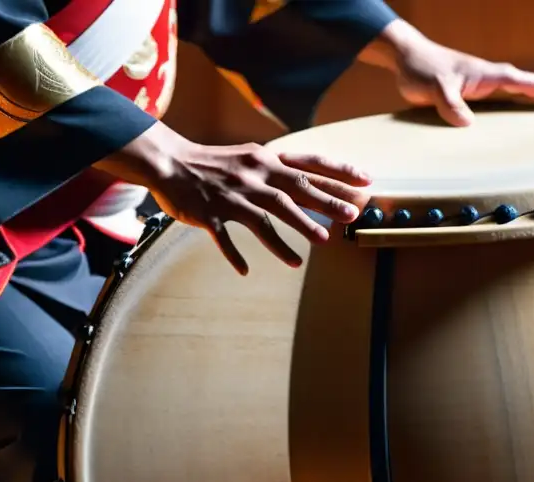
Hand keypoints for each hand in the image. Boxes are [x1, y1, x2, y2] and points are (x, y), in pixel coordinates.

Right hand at [97, 122, 372, 274]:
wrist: (167, 161)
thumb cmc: (214, 164)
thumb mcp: (250, 158)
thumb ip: (278, 171)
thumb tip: (312, 184)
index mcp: (264, 159)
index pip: (308, 164)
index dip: (338, 172)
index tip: (366, 182)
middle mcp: (251, 175)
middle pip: (293, 189)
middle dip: (325, 202)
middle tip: (352, 217)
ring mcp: (230, 195)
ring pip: (266, 214)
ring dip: (294, 230)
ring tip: (320, 243)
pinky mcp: (208, 213)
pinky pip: (223, 237)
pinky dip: (234, 254)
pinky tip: (246, 271)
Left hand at [361, 20, 533, 126]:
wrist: (408, 57)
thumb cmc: (422, 71)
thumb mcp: (435, 89)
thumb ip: (450, 105)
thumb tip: (467, 124)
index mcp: (491, 75)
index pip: (528, 84)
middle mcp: (495, 76)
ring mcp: (490, 82)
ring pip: (529, 89)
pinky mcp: (481, 90)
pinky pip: (515, 96)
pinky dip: (531, 101)